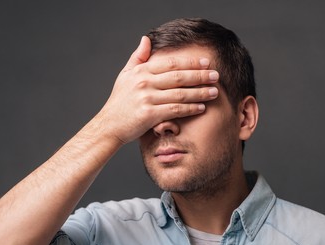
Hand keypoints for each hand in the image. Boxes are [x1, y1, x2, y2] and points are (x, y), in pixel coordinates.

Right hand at [97, 36, 218, 144]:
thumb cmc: (119, 102)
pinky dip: (190, 109)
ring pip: (180, 94)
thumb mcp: (125, 75)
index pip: (171, 63)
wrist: (109, 125)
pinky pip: (175, 110)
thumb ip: (138, 58)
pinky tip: (201, 107)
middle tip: (216, 76)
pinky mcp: (149, 115)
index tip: (206, 62)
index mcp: (141, 71)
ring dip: (199, 93)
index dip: (191, 62)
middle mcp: (144, 82)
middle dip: (200, 76)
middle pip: (179, 77)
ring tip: (214, 92)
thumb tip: (146, 39)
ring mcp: (146, 98)